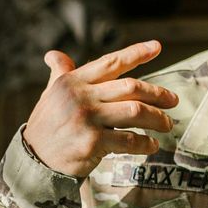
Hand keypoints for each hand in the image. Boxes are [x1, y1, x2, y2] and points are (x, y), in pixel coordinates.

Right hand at [21, 39, 177, 177]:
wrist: (34, 160)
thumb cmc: (47, 126)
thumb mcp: (50, 95)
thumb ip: (60, 74)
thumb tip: (54, 55)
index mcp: (73, 81)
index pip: (111, 63)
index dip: (136, 53)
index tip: (157, 47)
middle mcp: (81, 96)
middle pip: (130, 88)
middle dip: (157, 93)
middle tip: (173, 101)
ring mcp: (87, 119)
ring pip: (135, 112)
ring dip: (156, 118)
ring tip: (167, 124)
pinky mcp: (93, 142)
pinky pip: (129, 139)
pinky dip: (144, 143)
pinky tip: (151, 145)